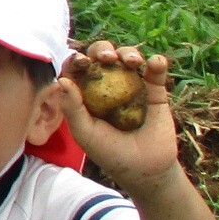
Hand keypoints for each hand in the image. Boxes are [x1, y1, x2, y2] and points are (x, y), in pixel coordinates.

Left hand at [53, 40, 183, 194]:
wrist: (145, 169)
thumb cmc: (109, 152)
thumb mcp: (85, 133)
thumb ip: (72, 109)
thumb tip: (61, 80)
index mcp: (86, 91)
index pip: (79, 68)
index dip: (77, 60)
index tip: (79, 60)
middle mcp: (108, 83)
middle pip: (103, 56)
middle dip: (102, 50)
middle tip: (105, 58)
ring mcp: (132, 84)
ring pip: (127, 58)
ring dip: (128, 53)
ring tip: (131, 61)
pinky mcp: (155, 90)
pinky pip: (156, 72)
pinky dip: (157, 63)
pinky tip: (156, 62)